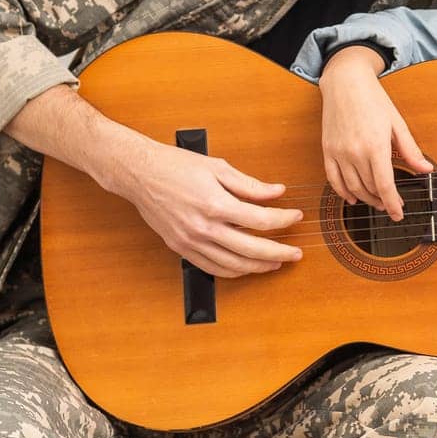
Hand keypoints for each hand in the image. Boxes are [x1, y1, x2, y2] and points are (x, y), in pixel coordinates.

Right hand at [106, 136, 300, 278]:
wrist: (140, 173)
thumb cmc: (176, 165)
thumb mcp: (218, 167)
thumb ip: (250, 185)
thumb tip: (277, 192)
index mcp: (216, 204)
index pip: (261, 220)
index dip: (284, 220)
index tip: (296, 217)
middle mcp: (203, 227)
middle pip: (252, 249)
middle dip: (279, 253)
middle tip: (296, 253)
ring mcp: (191, 241)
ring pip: (233, 265)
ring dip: (259, 266)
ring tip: (276, 263)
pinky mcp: (181, 248)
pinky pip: (212, 268)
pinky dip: (233, 271)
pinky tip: (246, 267)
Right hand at [319, 46, 430, 221]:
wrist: (345, 82)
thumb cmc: (374, 100)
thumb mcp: (397, 123)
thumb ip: (410, 150)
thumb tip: (426, 170)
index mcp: (376, 146)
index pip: (385, 185)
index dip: (393, 204)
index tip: (399, 214)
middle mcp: (355, 152)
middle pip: (370, 188)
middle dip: (382, 201)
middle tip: (392, 205)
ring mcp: (338, 152)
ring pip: (352, 188)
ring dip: (366, 199)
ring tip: (377, 202)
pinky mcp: (327, 150)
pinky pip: (333, 180)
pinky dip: (343, 193)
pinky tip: (353, 198)